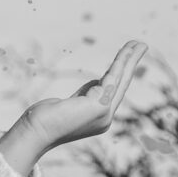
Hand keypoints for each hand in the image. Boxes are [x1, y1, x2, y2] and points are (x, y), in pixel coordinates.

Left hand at [24, 40, 147, 152]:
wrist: (35, 133)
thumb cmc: (44, 120)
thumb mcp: (68, 104)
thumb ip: (84, 95)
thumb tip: (96, 83)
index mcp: (98, 118)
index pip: (112, 92)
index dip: (119, 73)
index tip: (124, 58)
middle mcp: (105, 118)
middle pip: (122, 85)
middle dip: (131, 64)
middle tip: (142, 46)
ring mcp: (104, 113)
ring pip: (121, 79)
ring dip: (130, 59)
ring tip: (140, 43)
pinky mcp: (99, 106)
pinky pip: (113, 77)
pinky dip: (121, 61)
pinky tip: (128, 50)